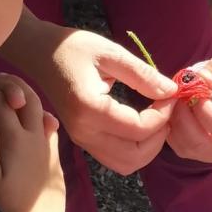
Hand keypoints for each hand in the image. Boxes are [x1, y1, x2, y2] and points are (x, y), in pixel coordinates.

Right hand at [0, 74, 63, 211]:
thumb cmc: (8, 207)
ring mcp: (48, 145)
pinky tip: (34, 113)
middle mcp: (35, 137)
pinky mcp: (54, 155)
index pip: (0, 104)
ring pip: (39, 107)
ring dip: (25, 93)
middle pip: (24, 98)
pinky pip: (50, 124)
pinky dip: (39, 111)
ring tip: (12, 87)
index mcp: (16, 140)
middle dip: (8, 85)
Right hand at [29, 27, 177, 175]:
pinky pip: (115, 158)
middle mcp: (84, 132)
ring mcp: (81, 140)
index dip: (163, 115)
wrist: (40, 53)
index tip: (171, 95)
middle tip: (166, 111)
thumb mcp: (111, 53)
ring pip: (125, 164)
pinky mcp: (83, 140)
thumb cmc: (73, 47)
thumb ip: (142, 75)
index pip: (139, 129)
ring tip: (156, 120)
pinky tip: (142, 124)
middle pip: (134, 156)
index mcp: (90, 109)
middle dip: (159, 137)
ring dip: (148, 148)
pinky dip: (135, 149)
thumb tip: (170, 91)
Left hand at [166, 50, 211, 162]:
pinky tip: (175, 108)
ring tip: (176, 97)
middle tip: (178, 92)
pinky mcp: (206, 155)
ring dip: (176, 122)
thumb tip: (201, 79)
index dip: (206, 113)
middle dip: (186, 118)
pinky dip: (173, 128)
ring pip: (190, 148)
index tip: (194, 91)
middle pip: (206, 144)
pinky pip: (182, 148)